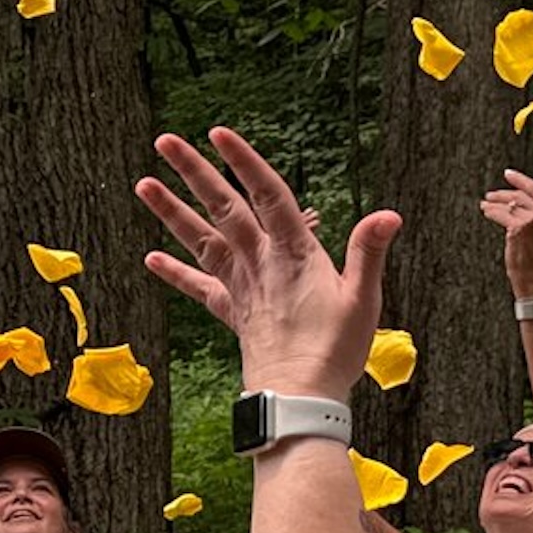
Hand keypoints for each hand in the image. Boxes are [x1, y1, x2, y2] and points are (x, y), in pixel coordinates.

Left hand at [135, 127, 397, 399]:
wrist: (299, 398)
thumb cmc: (335, 351)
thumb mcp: (363, 299)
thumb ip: (369, 251)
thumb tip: (388, 215)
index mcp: (295, 253)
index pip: (267, 195)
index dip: (244, 162)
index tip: (219, 134)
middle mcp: (260, 263)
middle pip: (223, 208)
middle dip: (194, 172)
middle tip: (165, 141)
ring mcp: (242, 286)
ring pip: (202, 239)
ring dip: (171, 210)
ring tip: (143, 183)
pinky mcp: (233, 311)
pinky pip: (199, 287)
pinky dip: (175, 272)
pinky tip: (151, 257)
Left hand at [483, 169, 532, 287]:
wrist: (531, 272)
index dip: (520, 179)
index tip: (507, 172)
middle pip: (519, 195)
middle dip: (502, 195)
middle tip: (489, 195)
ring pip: (509, 205)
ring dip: (494, 204)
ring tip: (484, 205)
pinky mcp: (519, 227)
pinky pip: (501, 214)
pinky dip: (491, 213)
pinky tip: (485, 212)